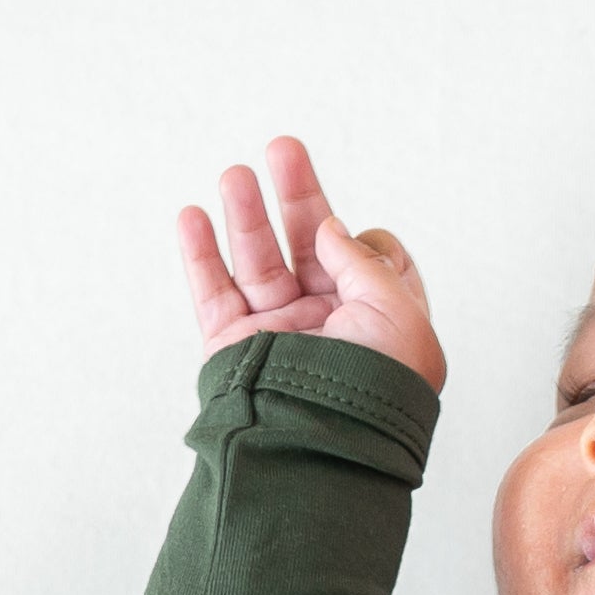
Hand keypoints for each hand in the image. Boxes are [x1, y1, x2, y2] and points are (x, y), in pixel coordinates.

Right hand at [175, 133, 444, 394]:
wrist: (325, 445)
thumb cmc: (378, 392)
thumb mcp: (400, 315)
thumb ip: (366, 261)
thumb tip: (332, 229)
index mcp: (379, 324)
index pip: (370, 261)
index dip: (366, 242)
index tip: (361, 241)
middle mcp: (330, 326)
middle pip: (310, 245)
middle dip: (297, 195)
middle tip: (284, 149)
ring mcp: (281, 335)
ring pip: (259, 260)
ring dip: (247, 214)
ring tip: (236, 175)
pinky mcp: (236, 350)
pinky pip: (212, 294)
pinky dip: (199, 255)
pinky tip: (193, 217)